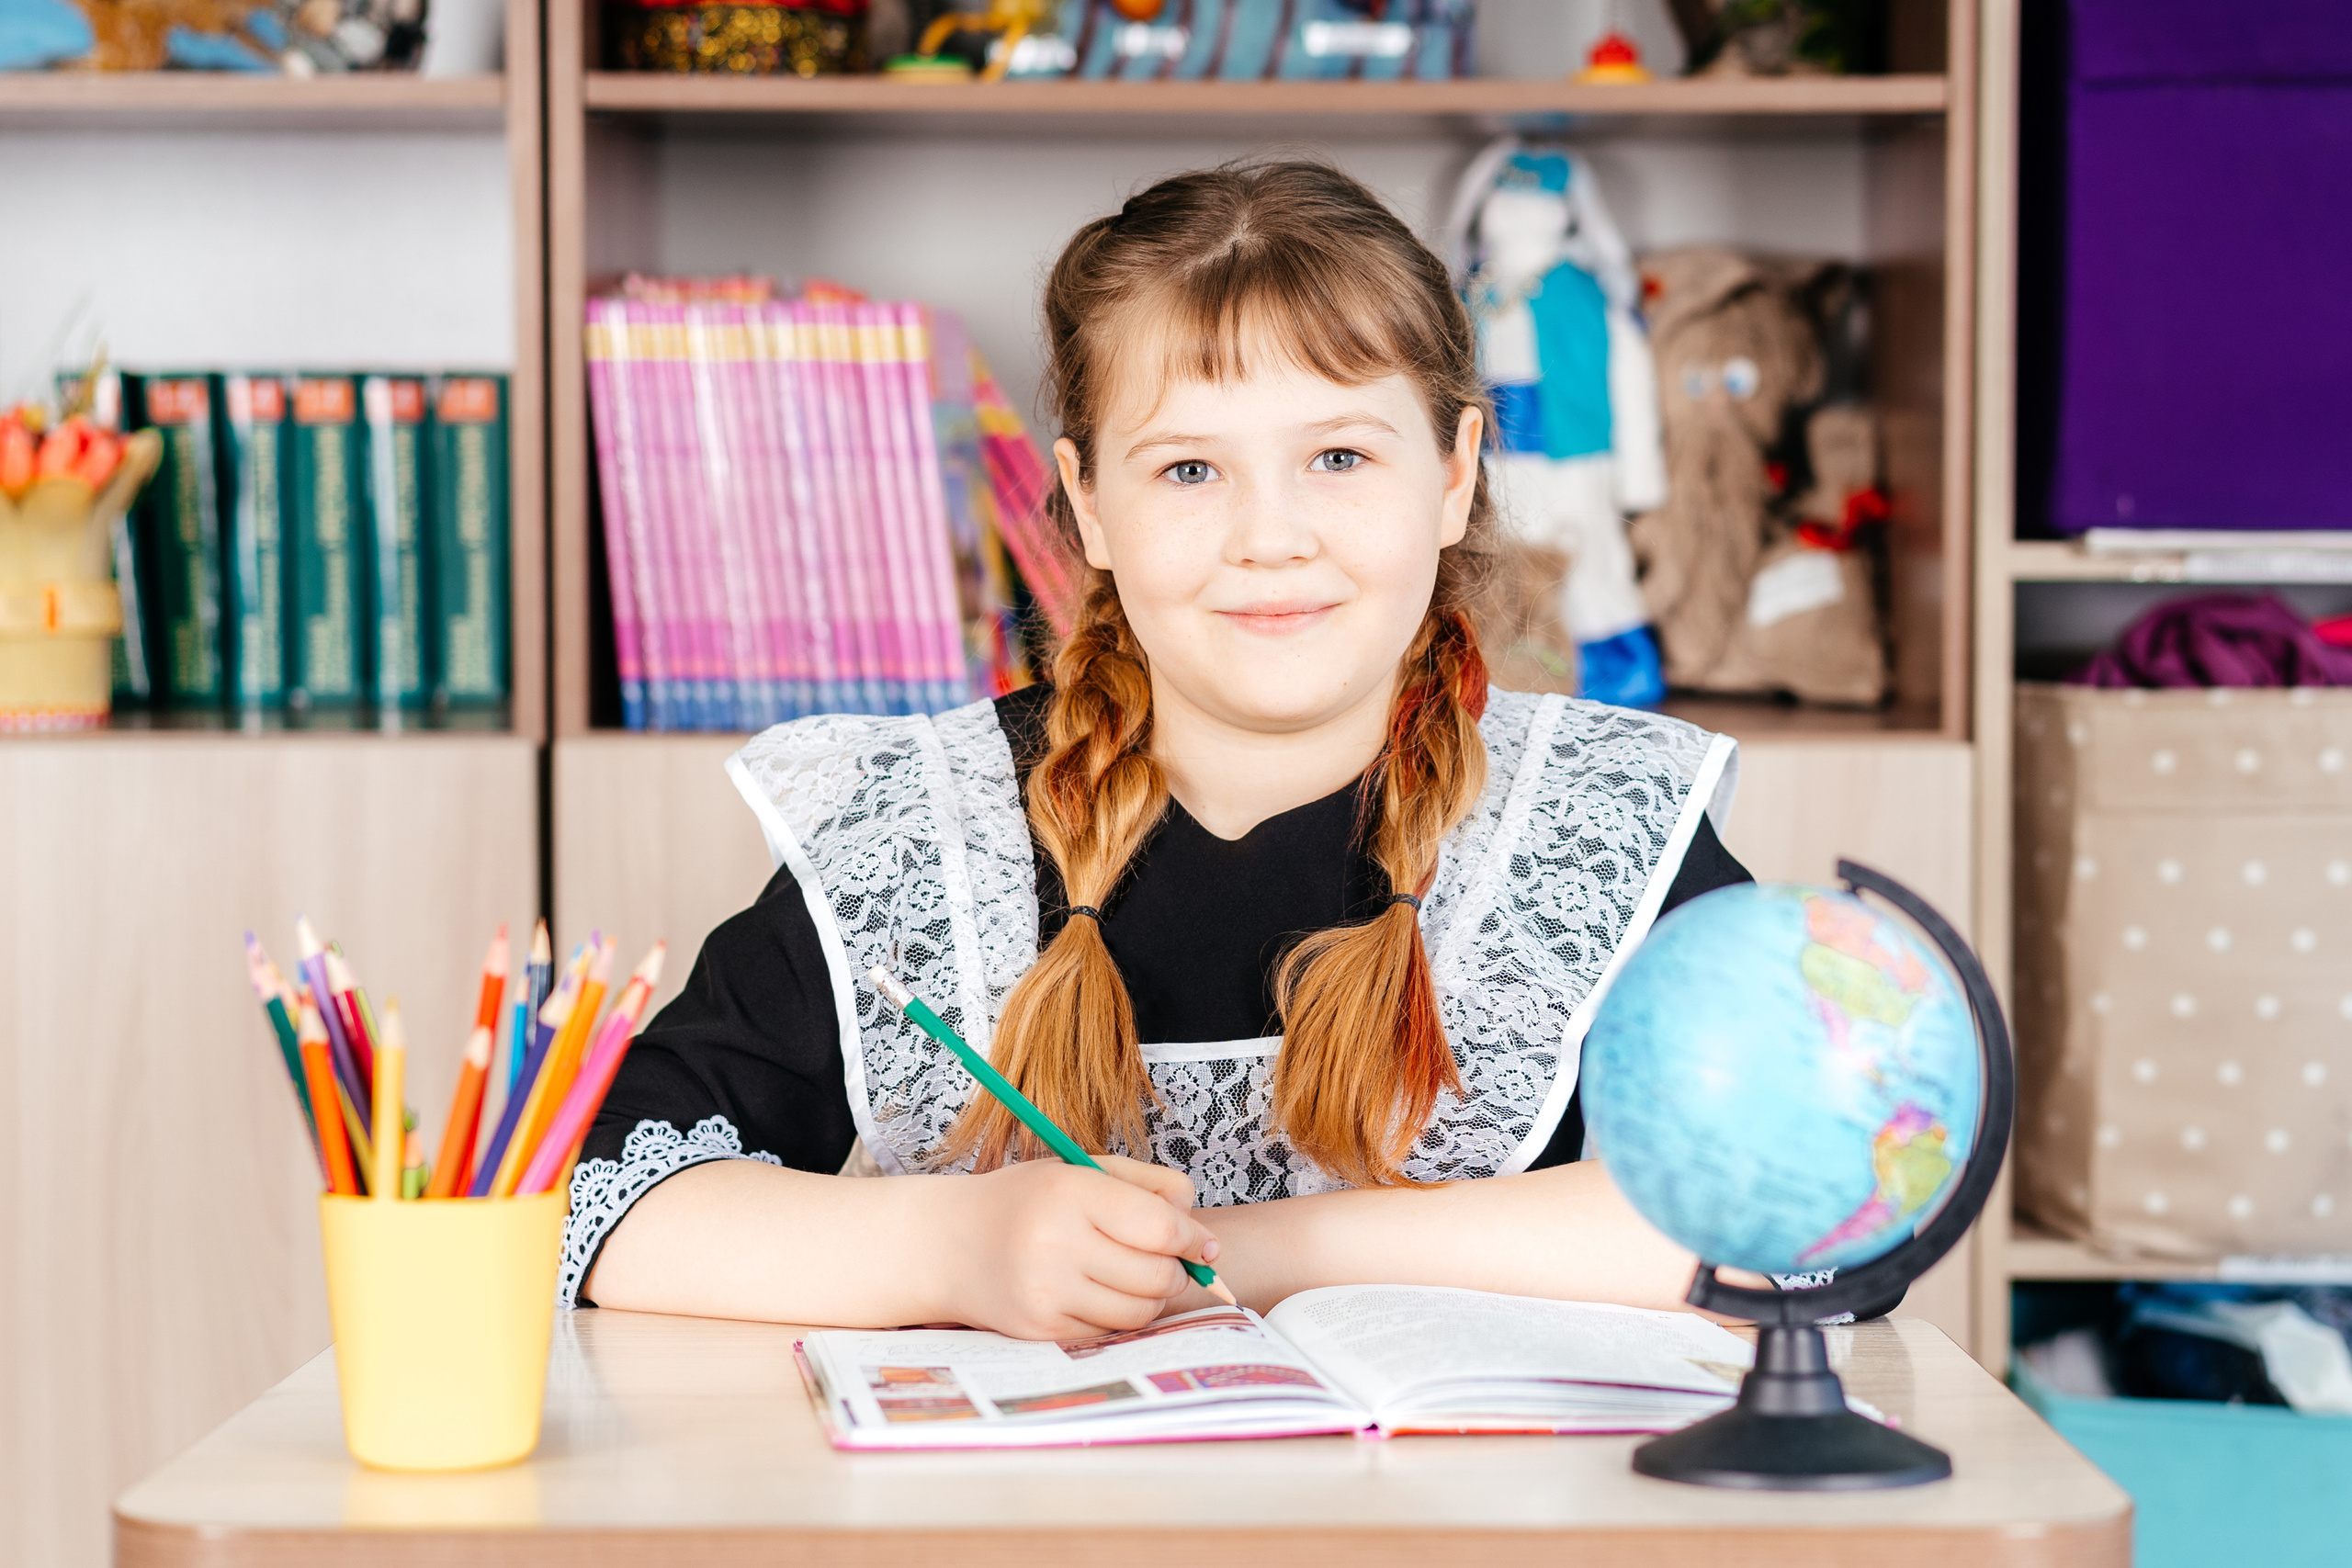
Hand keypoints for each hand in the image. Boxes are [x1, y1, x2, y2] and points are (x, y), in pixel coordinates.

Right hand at [922, 1156, 1220, 1339]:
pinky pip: (1109, 1331)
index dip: (1193, 1239)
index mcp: (1070, 1193)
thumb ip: (1150, 1188)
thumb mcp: (1082, 1171)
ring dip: (1150, 1297)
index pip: (1160, 1227)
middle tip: (1164, 1260)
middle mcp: (1056, 1244)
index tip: (1202, 1244)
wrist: (947, 1244)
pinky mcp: (1041, 1329)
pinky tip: (1098, 1292)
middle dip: (1174, 1271)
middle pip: (1157, 1275)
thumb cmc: (1027, 1201)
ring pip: (1139, 1311)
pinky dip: (1116, 1315)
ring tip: (1131, 1275)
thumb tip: (1206, 1240)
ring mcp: (1046, 1292)